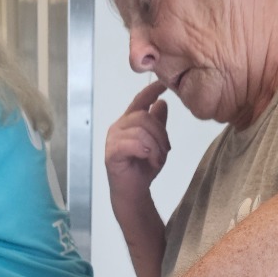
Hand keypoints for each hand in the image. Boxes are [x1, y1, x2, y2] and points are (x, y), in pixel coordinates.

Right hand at [106, 81, 169, 211]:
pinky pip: (131, 144)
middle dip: (160, 134)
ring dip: (155, 146)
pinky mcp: (111, 153)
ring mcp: (113, 139)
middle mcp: (119, 126)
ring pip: (140, 130)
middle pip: (144, 116)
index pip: (140, 99)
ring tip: (157, 160)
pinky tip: (148, 158)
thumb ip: (158, 124)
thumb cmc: (143, 168)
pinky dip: (144, 150)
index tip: (165, 84)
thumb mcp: (157, 143)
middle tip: (166, 151)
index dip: (152, 89)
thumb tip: (162, 103)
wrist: (133, 192)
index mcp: (129, 121)